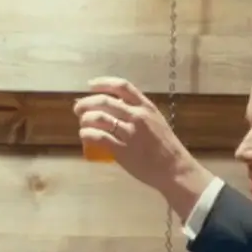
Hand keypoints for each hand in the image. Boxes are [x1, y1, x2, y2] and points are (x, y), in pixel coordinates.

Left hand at [73, 77, 209, 201]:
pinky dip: (87, 134)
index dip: (103, 83)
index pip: (122, 86)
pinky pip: (99, 137)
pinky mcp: (123, 150)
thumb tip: (113, 110)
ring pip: (99, 118)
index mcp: (146, 107)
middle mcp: (137, 116)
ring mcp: (130, 132)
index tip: (90, 85)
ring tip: (82, 123)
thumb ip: (137, 113)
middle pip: (105, 101)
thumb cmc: (164, 146)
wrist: (173, 168)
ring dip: (85, 119)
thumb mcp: (154, 121)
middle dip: (86, 103)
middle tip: (78, 108)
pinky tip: (84, 135)